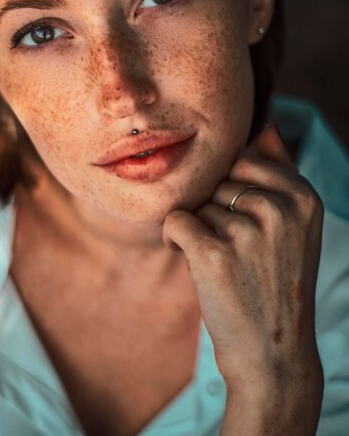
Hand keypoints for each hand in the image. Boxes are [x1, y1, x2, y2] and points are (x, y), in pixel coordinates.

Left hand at [162, 123, 323, 390]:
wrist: (272, 352)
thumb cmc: (275, 282)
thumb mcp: (295, 225)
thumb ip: (281, 171)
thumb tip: (268, 125)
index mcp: (304, 196)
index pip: (243, 160)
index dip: (232, 192)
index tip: (244, 224)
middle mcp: (280, 208)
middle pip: (217, 180)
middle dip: (215, 209)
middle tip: (235, 249)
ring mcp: (248, 230)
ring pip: (196, 201)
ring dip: (198, 227)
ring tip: (223, 262)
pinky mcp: (214, 253)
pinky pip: (175, 220)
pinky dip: (174, 239)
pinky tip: (193, 262)